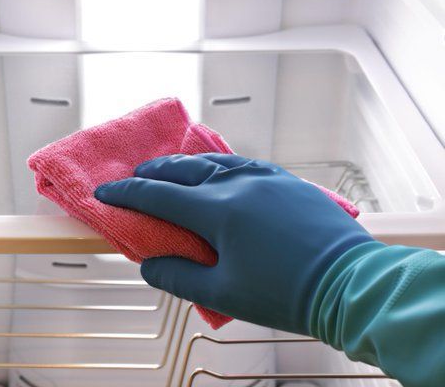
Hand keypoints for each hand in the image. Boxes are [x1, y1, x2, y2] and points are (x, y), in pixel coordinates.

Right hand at [95, 154, 373, 333]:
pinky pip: (245, 164)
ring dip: (186, 165)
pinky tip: (220, 171)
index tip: (104, 192)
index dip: (127, 193)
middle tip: (135, 175)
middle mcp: (238, 184)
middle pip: (184, 169)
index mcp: (218, 210)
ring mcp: (266, 178)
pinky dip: (221, 166)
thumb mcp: (223, 292)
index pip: (159, 195)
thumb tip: (147, 264)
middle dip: (154, 171)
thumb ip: (178, 276)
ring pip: (215, 162)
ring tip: (171, 170)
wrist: (350, 284)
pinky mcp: (288, 181)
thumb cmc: (284, 293)